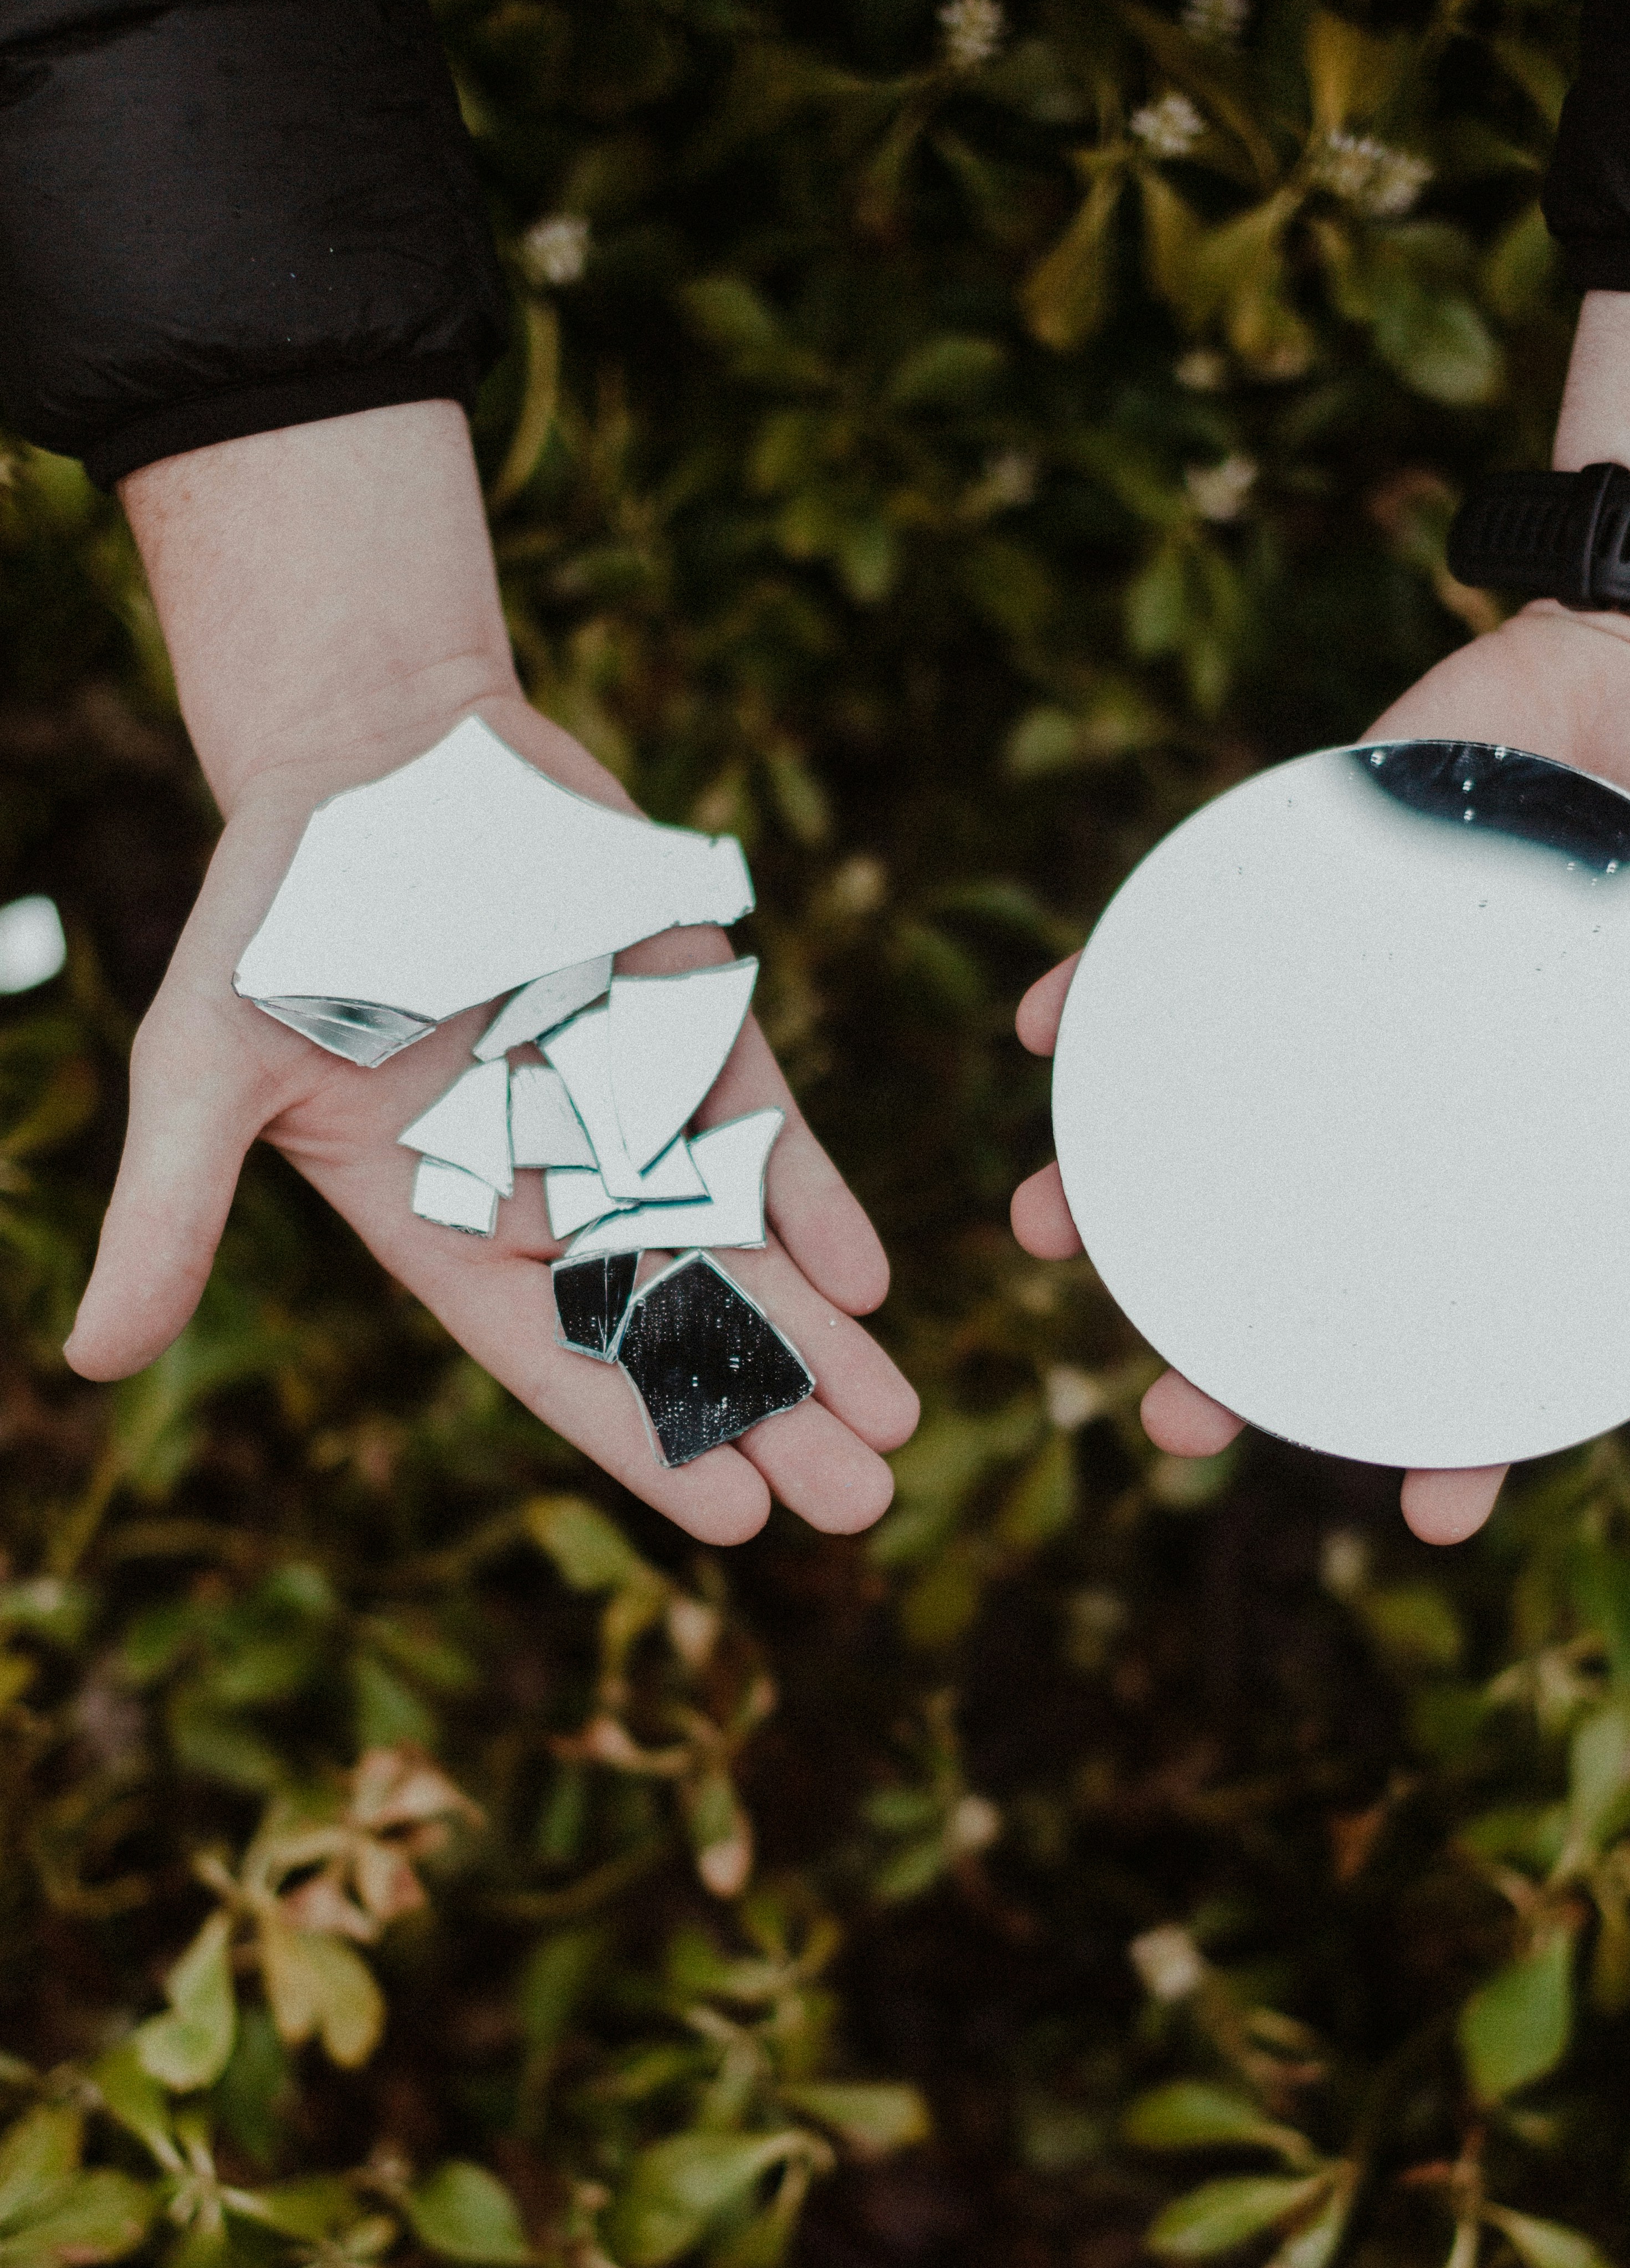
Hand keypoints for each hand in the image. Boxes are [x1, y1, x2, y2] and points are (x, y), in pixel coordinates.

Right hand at [64, 688, 917, 1542]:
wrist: (375, 750)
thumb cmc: (277, 911)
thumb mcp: (206, 1060)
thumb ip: (174, 1209)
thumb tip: (90, 1357)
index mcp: (445, 1225)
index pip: (558, 1360)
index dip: (645, 1436)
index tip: (736, 1517)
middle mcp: (550, 1190)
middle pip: (675, 1329)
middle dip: (769, 1412)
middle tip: (864, 1503)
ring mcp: (630, 1114)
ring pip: (739, 1252)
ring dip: (820, 1336)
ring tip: (900, 1427)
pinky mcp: (692, 1032)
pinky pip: (765, 1133)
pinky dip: (817, 1198)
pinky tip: (873, 1275)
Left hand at [1013, 602, 1629, 1542]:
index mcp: (1527, 1161)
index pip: (1484, 1329)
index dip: (1462, 1432)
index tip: (1424, 1515)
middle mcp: (1414, 1112)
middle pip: (1309, 1262)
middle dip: (1230, 1355)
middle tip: (1176, 1417)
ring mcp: (1340, 1013)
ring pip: (1206, 1132)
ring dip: (1112, 1190)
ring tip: (1045, 1231)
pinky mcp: (1286, 894)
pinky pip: (1168, 958)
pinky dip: (1091, 993)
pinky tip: (1039, 1030)